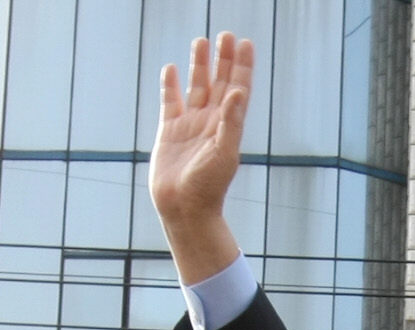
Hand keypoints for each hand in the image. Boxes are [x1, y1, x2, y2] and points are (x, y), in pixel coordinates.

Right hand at [149, 34, 255, 284]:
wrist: (183, 210)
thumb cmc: (208, 188)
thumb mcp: (224, 154)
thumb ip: (231, 122)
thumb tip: (237, 92)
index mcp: (228, 126)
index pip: (238, 89)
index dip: (242, 67)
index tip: (245, 43)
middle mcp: (211, 122)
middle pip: (219, 83)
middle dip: (223, 59)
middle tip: (226, 35)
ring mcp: (190, 126)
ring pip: (196, 88)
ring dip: (199, 65)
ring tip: (201, 41)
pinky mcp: (169, 132)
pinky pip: (170, 102)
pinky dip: (170, 86)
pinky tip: (170, 69)